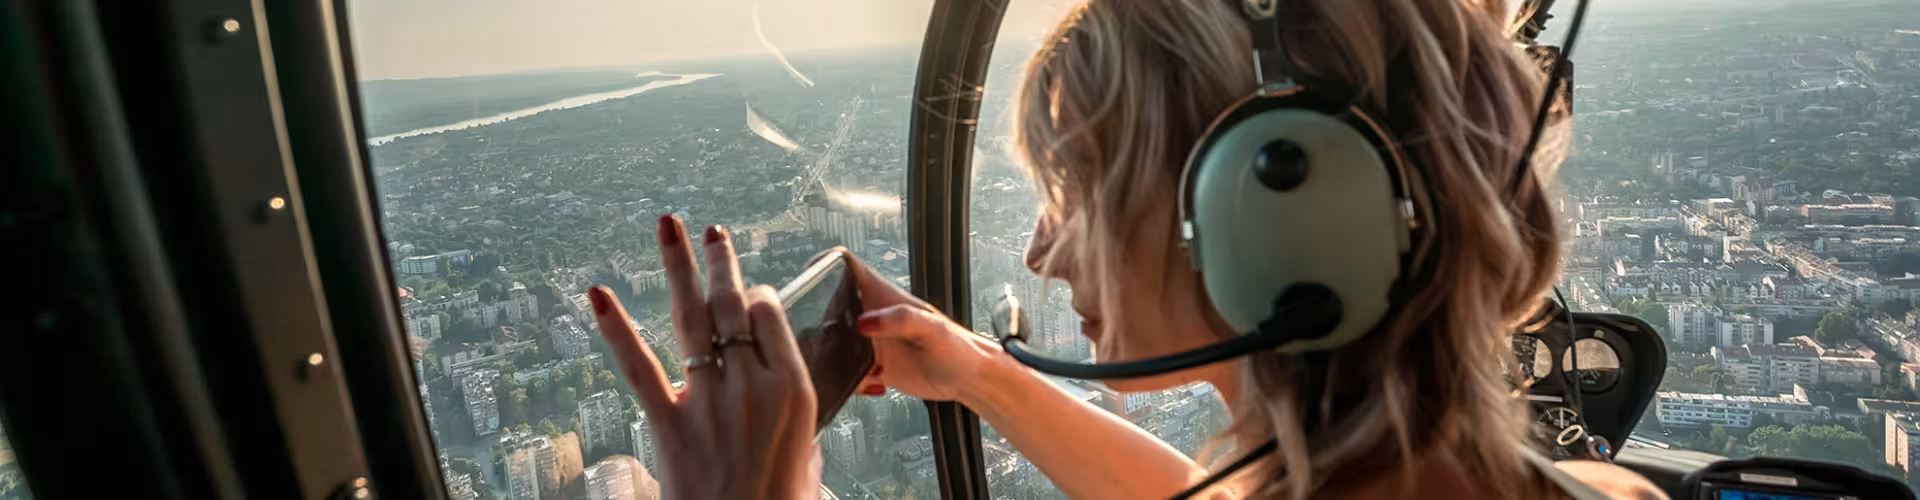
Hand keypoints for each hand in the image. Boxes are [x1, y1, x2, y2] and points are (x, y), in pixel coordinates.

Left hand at [591, 216, 818, 499]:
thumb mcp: (808, 464)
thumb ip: (799, 434)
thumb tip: (792, 429)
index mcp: (795, 391)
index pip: (770, 318)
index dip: (757, 298)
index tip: (748, 292)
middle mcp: (753, 385)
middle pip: (732, 307)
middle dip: (720, 263)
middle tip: (711, 233)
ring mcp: (709, 400)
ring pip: (691, 319)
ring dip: (678, 267)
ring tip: (668, 226)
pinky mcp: (669, 423)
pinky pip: (638, 367)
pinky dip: (615, 328)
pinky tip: (597, 294)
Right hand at [826, 251, 1005, 401]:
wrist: (969, 379)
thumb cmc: (959, 348)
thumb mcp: (933, 330)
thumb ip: (901, 320)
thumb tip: (865, 322)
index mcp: (886, 298)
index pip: (849, 267)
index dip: (826, 263)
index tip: (807, 273)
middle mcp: (874, 318)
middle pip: (832, 306)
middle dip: (817, 317)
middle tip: (812, 335)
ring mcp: (871, 342)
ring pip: (835, 341)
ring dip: (830, 354)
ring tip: (841, 367)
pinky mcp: (873, 367)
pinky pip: (848, 371)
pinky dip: (849, 381)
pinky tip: (871, 385)